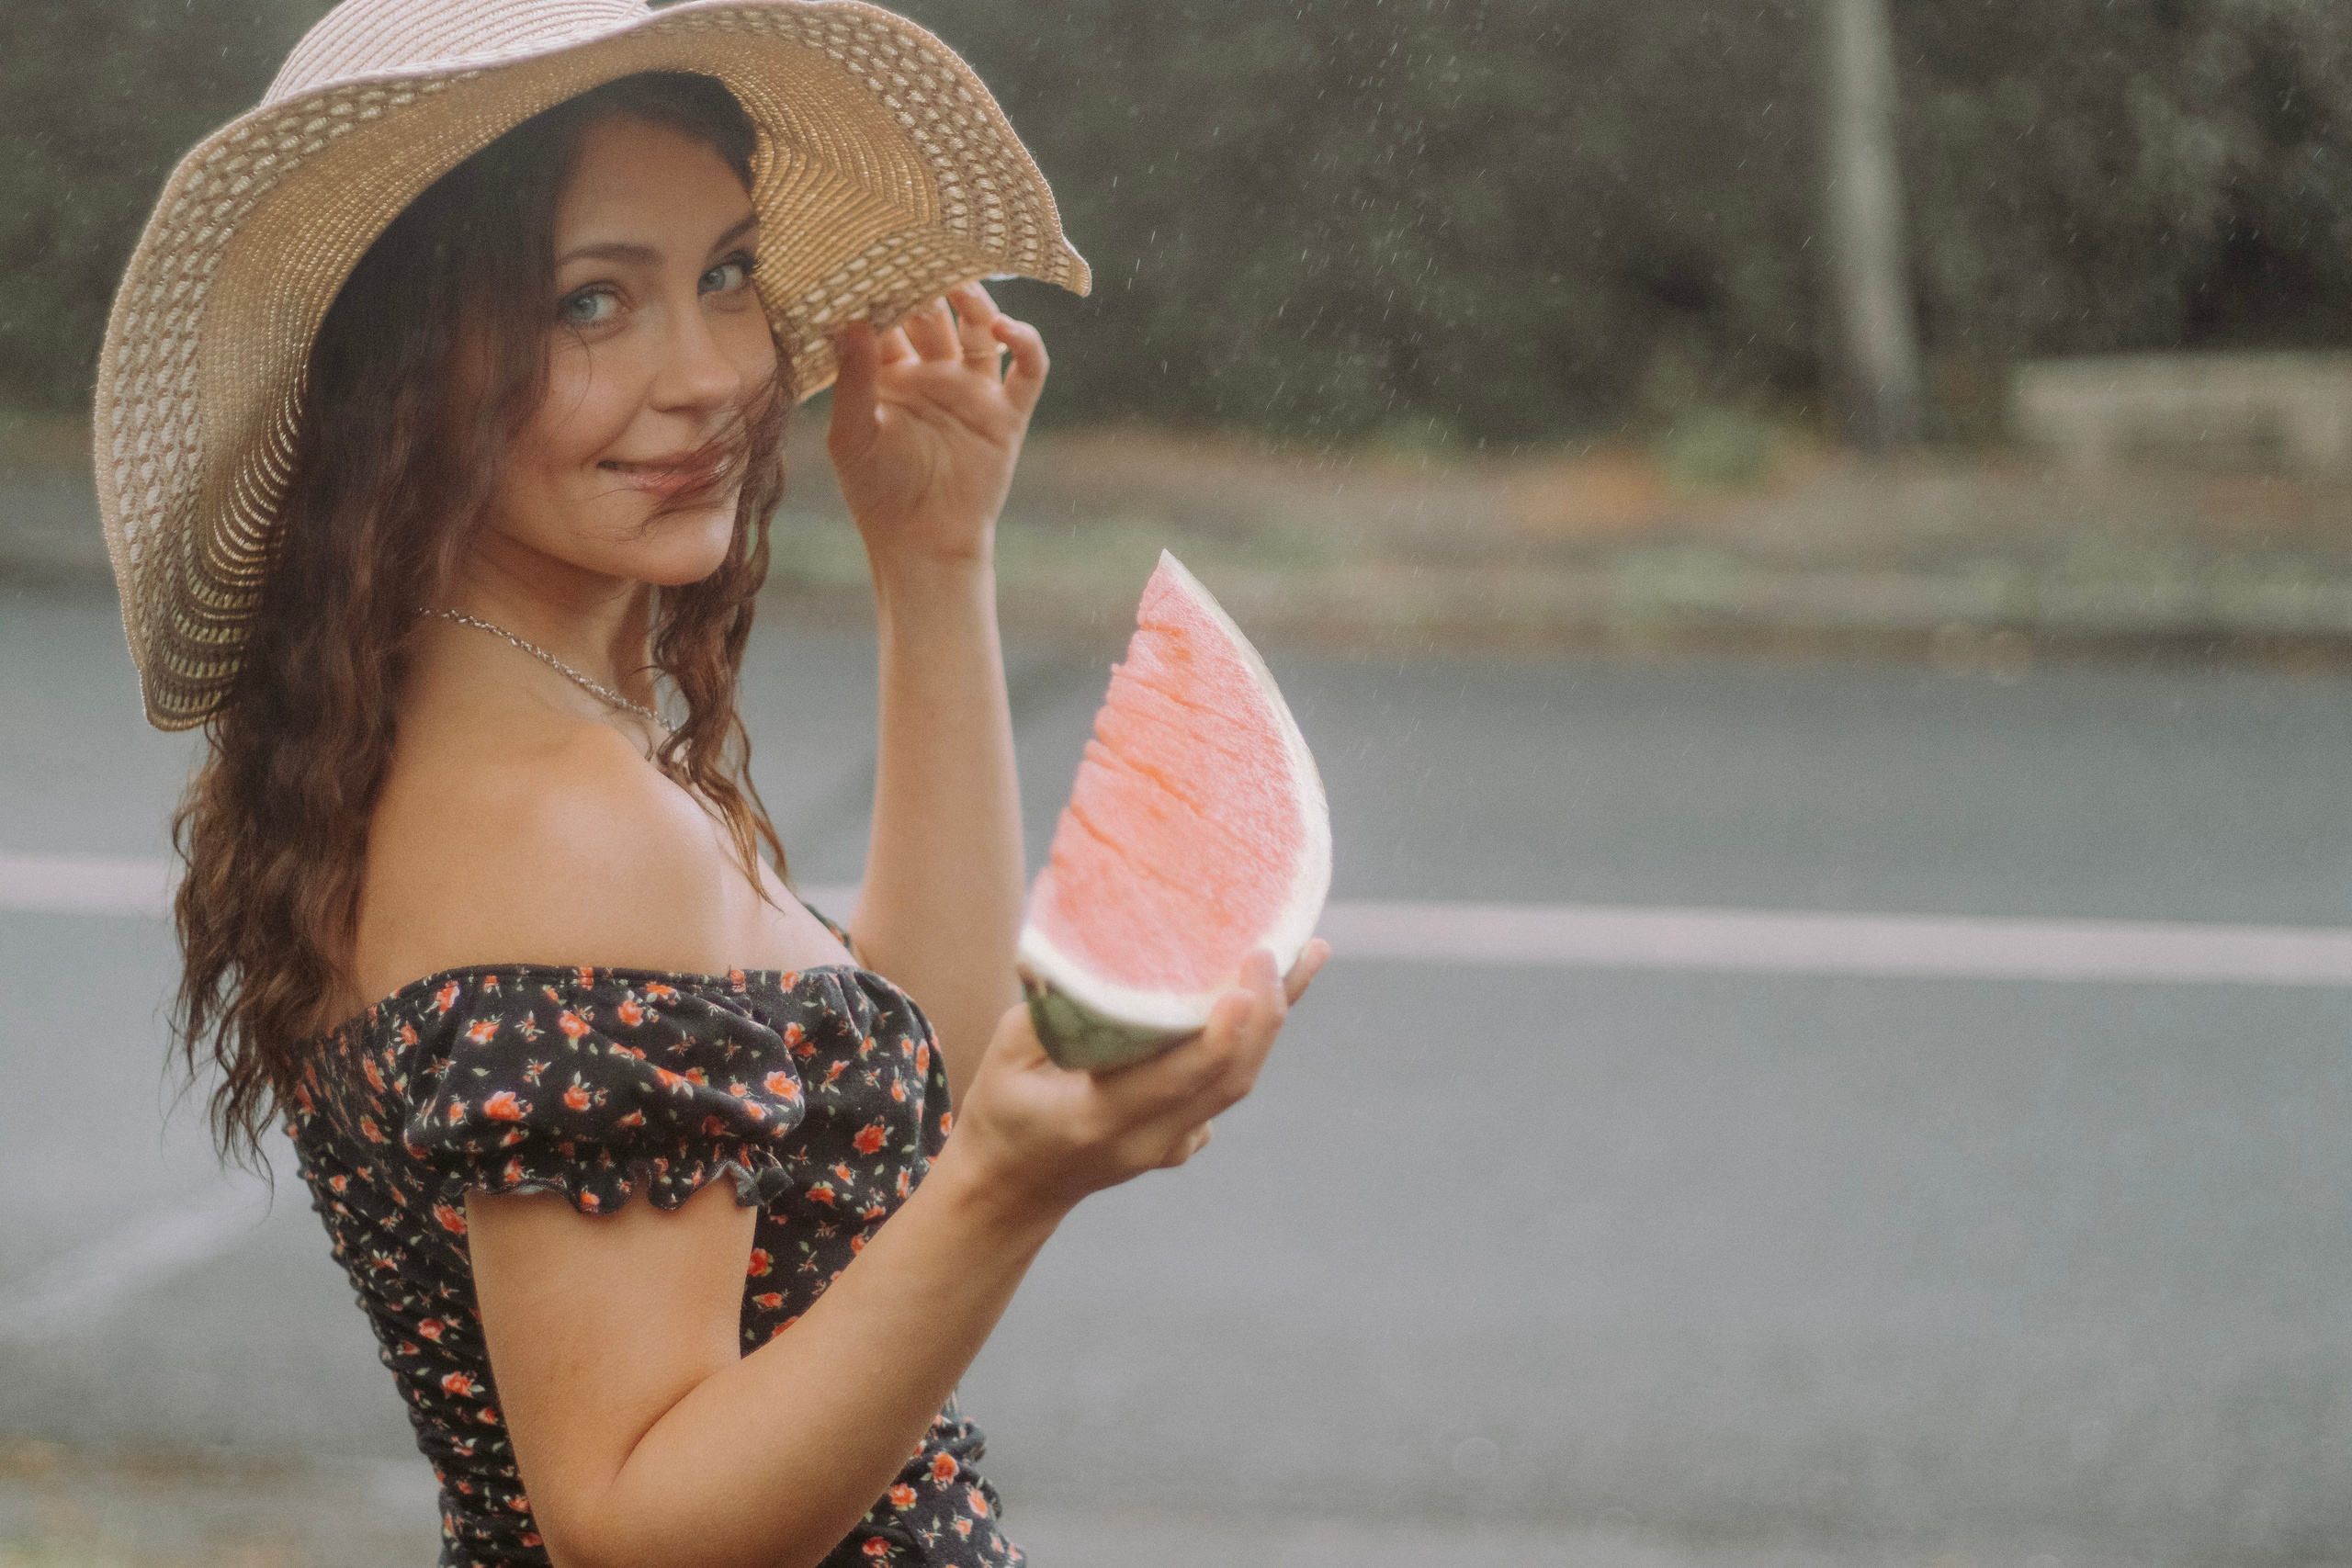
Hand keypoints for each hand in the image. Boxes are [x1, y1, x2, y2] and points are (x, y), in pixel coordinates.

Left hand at [825, 282, 1047, 569]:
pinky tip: (1007, 330)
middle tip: (924, 255)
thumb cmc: (878, 493)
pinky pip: (1028, 370)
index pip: (890, 319)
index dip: (886, 290)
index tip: (878, 257)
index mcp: (890, 376)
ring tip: (964, 286)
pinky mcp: (1008, 413)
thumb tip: (850, 319)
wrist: (923, 543)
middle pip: (938, 315)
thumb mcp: (852, 434)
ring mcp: (973, 391)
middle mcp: (934, 375)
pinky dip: (1026, 344)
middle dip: (931, 286)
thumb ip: (853, 378)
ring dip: (976, 304)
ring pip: (980, 332)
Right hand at [945, 940, 1332, 1217]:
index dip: (1219, 1035)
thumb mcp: (1004, 1056)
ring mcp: (1169, 1147)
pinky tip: (1265, 992)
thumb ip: (1051, 1009)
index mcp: (1098, 1119)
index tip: (1246, 985)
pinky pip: (1225, 1088)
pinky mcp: (1182, 1140)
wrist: (1010, 1193)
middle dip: (1265, 1013)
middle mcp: (1145, 1141)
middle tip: (1282, 948)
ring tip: (1306, 955)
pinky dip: (1248, 1039)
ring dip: (1272, 1019)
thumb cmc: (1001, 1114)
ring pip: (1236, 1083)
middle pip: (1227, 1081)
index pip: (1175, 1080)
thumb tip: (1083, 944)